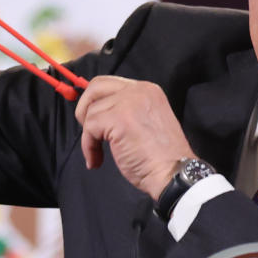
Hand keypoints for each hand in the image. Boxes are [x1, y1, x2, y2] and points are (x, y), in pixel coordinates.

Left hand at [74, 76, 195, 198]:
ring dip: (89, 137)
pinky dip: (88, 147)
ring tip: (98, 156)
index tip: (95, 122)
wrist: (173, 173)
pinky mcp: (117, 118)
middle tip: (89, 132)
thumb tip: (100, 114)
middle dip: (84, 109)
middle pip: (96, 87)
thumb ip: (128, 111)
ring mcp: (128, 102)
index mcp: (148, 90)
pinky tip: (96, 160)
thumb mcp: (147, 121)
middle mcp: (138, 90)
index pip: (110, 84)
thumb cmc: (162, 158)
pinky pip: (89, 128)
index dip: (97, 102)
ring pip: (91, 112)